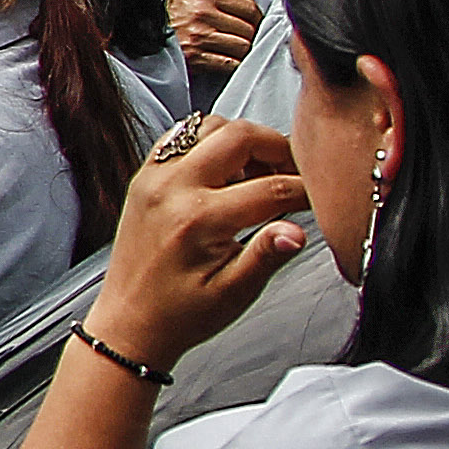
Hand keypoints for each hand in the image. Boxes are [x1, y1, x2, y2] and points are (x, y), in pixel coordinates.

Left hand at [90, 113, 309, 368]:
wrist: (130, 323)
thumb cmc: (181, 313)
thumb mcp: (235, 292)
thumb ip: (268, 255)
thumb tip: (298, 231)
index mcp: (198, 218)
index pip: (271, 187)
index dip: (305, 191)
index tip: (319, 198)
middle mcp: (172, 188)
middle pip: (240, 135)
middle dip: (278, 147)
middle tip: (294, 173)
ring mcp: (154, 177)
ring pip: (209, 126)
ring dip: (243, 139)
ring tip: (261, 172)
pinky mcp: (145, 177)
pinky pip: (181, 136)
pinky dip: (211, 141)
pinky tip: (228, 170)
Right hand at [169, 0, 262, 81]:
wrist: (145, 35)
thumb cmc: (173, 14)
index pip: (248, 7)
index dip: (256, 18)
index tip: (252, 23)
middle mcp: (203, 15)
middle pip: (248, 29)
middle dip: (251, 35)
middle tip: (246, 38)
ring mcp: (200, 37)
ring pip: (242, 47)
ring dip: (243, 52)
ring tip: (237, 50)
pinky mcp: (196, 58)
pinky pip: (229, 64)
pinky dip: (234, 65)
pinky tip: (229, 61)